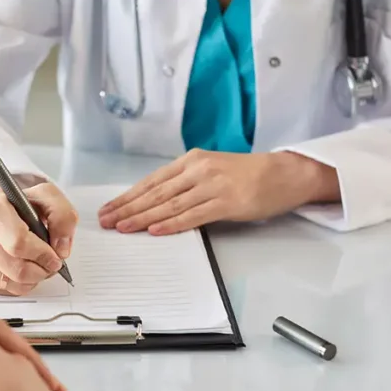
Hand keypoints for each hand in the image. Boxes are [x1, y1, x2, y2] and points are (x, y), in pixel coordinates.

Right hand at [0, 178, 78, 295]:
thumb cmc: (19, 207)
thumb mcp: (46, 198)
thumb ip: (63, 217)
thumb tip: (61, 250)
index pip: (19, 243)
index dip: (43, 255)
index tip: (55, 257)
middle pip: (17, 269)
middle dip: (41, 271)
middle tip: (50, 264)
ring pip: (12, 284)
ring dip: (32, 279)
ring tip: (36, 264)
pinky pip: (3, 290)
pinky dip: (19, 284)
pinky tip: (19, 268)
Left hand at [98, 150, 339, 234]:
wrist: (284, 173)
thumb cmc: (248, 175)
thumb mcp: (211, 171)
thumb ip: (186, 183)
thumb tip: (156, 202)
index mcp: (191, 161)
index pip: (151, 181)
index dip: (127, 196)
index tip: (108, 208)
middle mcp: (198, 170)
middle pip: (155, 193)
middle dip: (127, 208)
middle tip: (106, 221)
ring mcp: (212, 185)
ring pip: (169, 204)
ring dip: (142, 217)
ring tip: (122, 228)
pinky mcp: (227, 202)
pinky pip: (193, 215)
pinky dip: (171, 223)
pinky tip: (155, 229)